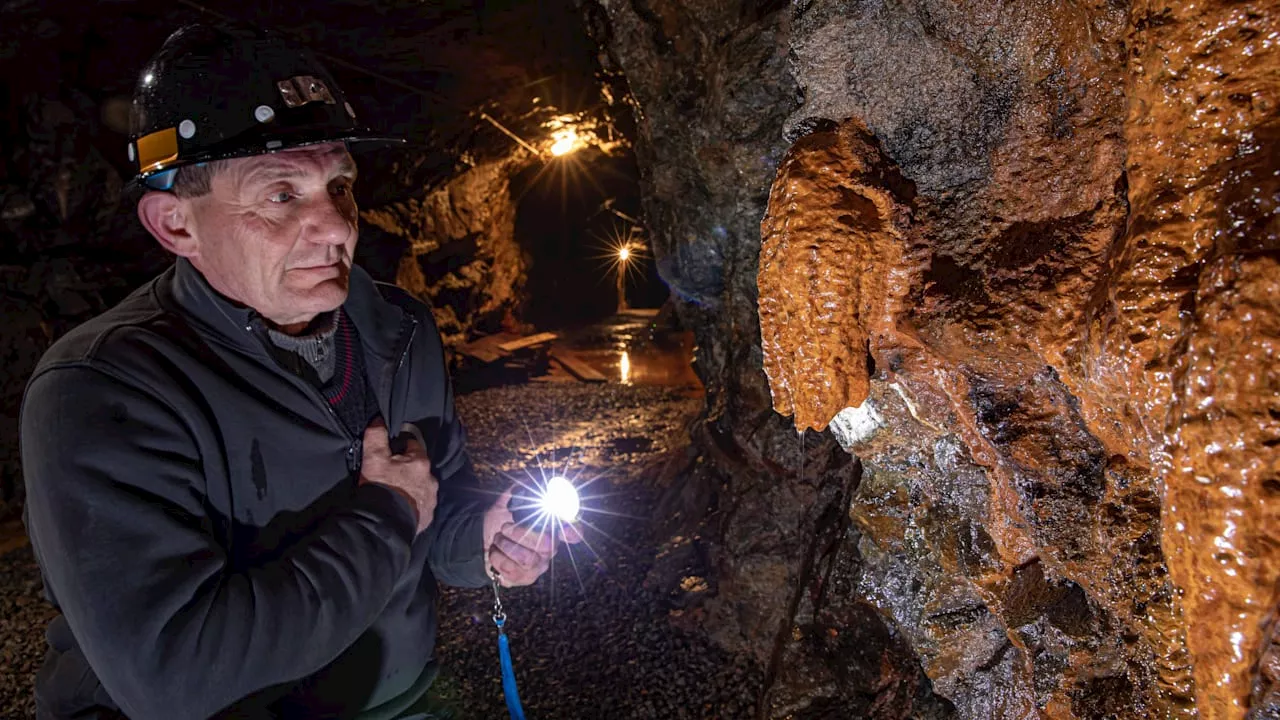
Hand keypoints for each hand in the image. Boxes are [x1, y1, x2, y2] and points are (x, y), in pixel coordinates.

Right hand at [359, 419, 436, 534]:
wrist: (386, 524)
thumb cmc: (381, 487)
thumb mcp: (374, 459)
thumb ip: (376, 437)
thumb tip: (378, 420)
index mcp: (420, 462)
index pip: (412, 445)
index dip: (400, 447)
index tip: (389, 453)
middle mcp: (431, 479)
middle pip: (418, 467)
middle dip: (407, 469)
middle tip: (390, 475)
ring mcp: (431, 498)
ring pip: (422, 486)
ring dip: (412, 487)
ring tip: (395, 493)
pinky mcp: (428, 515)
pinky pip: (421, 505)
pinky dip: (413, 504)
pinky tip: (401, 507)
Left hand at [483, 487, 582, 586]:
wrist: (481, 543)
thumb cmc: (499, 521)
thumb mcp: (505, 502)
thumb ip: (517, 490)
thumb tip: (527, 479)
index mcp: (551, 528)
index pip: (574, 531)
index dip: (573, 530)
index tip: (565, 527)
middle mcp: (550, 548)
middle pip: (548, 544)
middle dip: (522, 533)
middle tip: (505, 527)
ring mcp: (539, 565)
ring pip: (528, 559)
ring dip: (506, 546)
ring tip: (498, 539)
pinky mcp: (525, 578)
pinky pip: (513, 571)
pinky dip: (497, 558)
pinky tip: (494, 552)